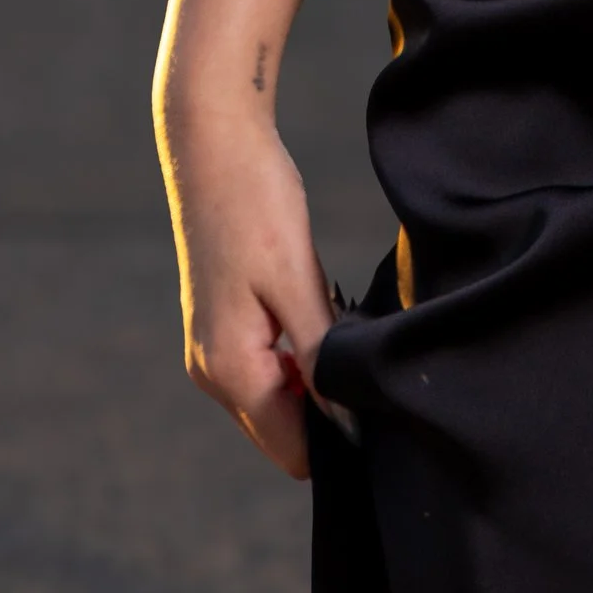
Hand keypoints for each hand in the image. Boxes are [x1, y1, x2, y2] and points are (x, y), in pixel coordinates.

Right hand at [160, 105, 336, 478]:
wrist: (213, 143)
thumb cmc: (256, 202)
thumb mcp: (296, 278)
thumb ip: (318, 353)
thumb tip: (346, 418)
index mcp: (228, 368)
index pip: (292, 448)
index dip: (341, 437)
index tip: (380, 402)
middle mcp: (211, 371)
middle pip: (283, 429)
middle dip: (328, 411)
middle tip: (370, 361)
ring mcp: (211, 349)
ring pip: (275, 398)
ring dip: (314, 380)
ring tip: (346, 328)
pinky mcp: (221, 324)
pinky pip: (266, 367)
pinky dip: (298, 356)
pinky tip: (323, 314)